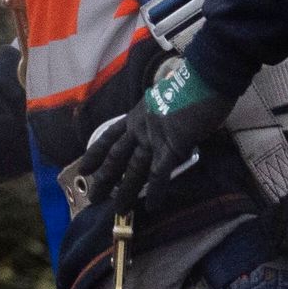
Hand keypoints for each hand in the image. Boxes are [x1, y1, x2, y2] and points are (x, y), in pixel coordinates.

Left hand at [64, 59, 231, 219]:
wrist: (204, 79)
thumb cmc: (190, 88)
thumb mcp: (164, 103)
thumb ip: (158, 119)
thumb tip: (164, 131)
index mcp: (136, 115)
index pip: (108, 137)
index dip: (94, 153)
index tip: (83, 169)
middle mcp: (139, 127)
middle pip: (116, 157)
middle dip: (104, 179)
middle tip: (92, 198)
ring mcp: (153, 137)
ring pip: (134, 169)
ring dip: (125, 190)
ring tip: (117, 209)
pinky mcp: (172, 146)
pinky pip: (161, 172)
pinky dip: (157, 191)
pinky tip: (151, 206)